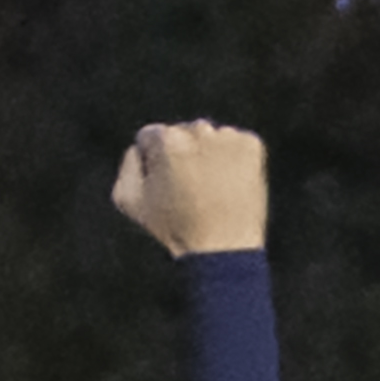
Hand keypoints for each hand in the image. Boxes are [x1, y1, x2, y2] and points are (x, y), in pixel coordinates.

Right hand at [111, 121, 266, 257]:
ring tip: (211, 192)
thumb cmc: (174, 229)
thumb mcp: (129, 201)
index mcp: (166, 139)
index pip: (151, 137)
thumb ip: (128, 163)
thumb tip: (140, 148)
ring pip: (210, 139)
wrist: (223, 250)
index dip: (154, 164)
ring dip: (208, 157)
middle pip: (182, 134)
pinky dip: (233, 161)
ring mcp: (227, 137)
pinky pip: (236, 145)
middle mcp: (198, 129)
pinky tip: (229, 186)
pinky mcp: (251, 146)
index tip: (165, 187)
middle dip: (182, 156)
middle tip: (190, 192)